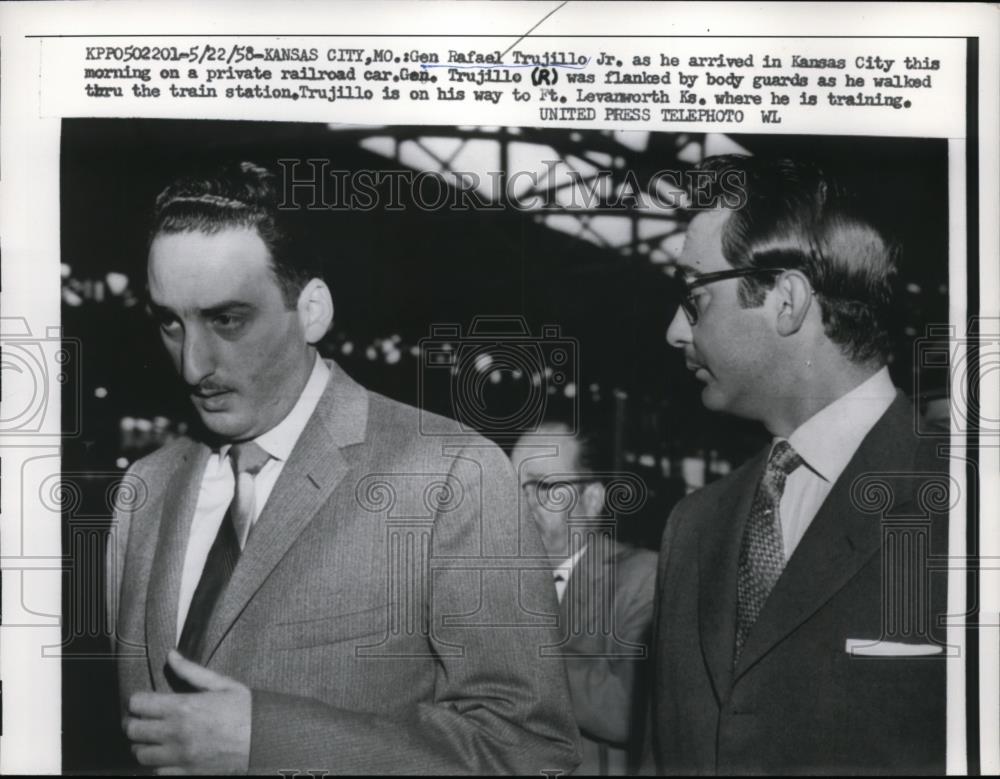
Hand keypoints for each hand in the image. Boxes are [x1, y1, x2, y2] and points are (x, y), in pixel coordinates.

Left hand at [124, 650, 251, 773]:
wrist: (265, 739)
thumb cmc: (246, 710)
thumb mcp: (222, 684)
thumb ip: (192, 671)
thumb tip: (171, 655)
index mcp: (183, 707)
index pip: (138, 704)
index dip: (137, 701)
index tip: (144, 701)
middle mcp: (176, 733)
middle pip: (133, 730)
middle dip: (135, 723)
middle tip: (144, 720)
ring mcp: (179, 756)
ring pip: (140, 754)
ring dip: (143, 745)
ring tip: (154, 739)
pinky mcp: (186, 773)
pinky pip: (156, 771)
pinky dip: (158, 764)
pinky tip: (168, 754)